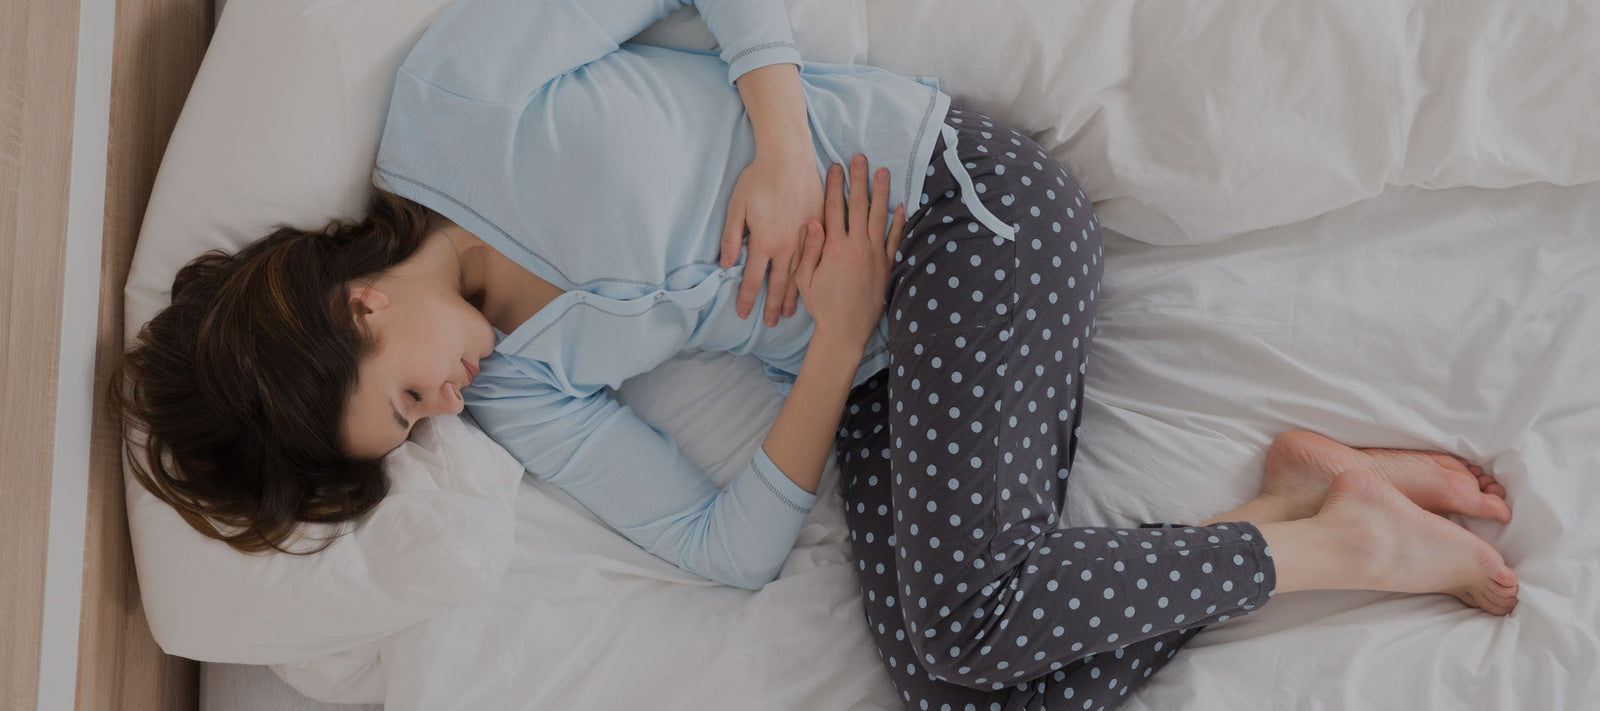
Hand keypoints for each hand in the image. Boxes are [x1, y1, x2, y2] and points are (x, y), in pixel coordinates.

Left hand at [720, 148, 823, 326]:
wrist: (788, 156)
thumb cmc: (759, 178)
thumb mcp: (737, 206)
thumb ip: (731, 237)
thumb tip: (726, 263)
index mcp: (764, 242)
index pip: (752, 279)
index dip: (747, 298)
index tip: (744, 314)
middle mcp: (786, 245)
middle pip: (779, 284)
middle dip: (773, 305)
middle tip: (771, 323)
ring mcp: (806, 237)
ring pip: (800, 274)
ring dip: (794, 295)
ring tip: (791, 312)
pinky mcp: (820, 227)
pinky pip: (817, 258)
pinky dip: (813, 274)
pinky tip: (814, 283)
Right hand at [793, 155, 905, 347]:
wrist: (845, 331)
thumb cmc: (822, 306)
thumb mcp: (804, 279)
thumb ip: (809, 249)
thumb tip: (813, 221)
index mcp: (834, 248)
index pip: (834, 209)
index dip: (833, 186)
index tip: (834, 166)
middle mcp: (857, 247)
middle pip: (859, 206)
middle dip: (859, 180)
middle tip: (860, 158)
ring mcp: (874, 256)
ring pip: (879, 217)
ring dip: (881, 193)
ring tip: (884, 172)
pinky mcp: (887, 267)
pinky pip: (895, 240)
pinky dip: (899, 223)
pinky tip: (901, 207)